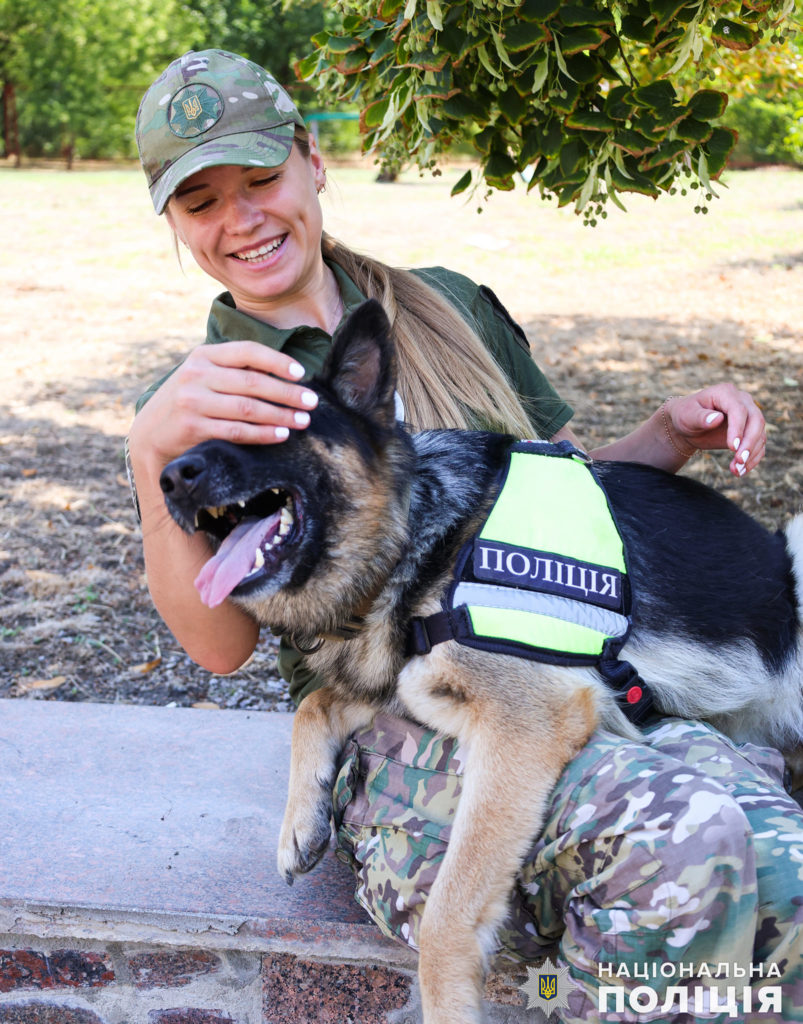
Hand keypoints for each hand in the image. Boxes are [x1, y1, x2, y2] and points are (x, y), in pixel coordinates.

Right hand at [129, 340, 318, 469]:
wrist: (150, 431)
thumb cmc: (191, 399)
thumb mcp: (205, 376)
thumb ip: (235, 371)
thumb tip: (286, 376)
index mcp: (204, 355)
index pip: (247, 352)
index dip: (277, 361)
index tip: (301, 374)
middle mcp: (197, 374)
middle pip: (253, 382)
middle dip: (287, 393)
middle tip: (312, 402)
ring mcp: (193, 401)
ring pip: (248, 408)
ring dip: (280, 415)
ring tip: (303, 420)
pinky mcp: (193, 427)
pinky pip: (237, 431)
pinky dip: (263, 434)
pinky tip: (281, 434)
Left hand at [666, 385, 765, 476]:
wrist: (688, 425)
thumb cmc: (685, 416)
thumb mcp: (686, 416)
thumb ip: (700, 417)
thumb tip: (716, 419)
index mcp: (726, 393)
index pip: (738, 410)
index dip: (738, 429)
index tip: (732, 448)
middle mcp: (742, 401)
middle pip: (756, 421)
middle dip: (749, 443)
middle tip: (739, 461)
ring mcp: (749, 415)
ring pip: (760, 434)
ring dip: (751, 455)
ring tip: (736, 471)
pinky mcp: (751, 430)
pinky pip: (758, 445)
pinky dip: (752, 459)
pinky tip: (741, 471)